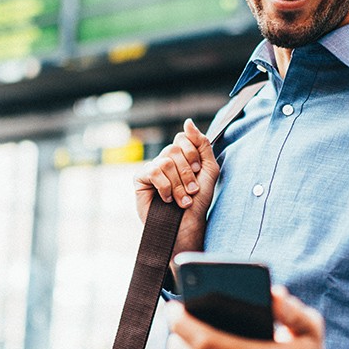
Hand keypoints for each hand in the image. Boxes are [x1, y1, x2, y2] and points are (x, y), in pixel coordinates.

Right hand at [134, 119, 218, 258]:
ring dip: (179, 184)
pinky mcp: (140, 179)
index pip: (183, 138)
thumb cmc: (198, 202)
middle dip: (188, 173)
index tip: (198, 172)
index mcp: (181, 156)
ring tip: (183, 200)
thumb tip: (187, 122)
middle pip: (174, 149)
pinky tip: (167, 199)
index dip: (193, 154)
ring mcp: (152, 168)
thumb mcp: (209, 169)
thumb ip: (202, 144)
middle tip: (192, 190)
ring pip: (165, 161)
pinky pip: (153, 171)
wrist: (187, 227)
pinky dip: (165, 187)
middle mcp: (165, 159)